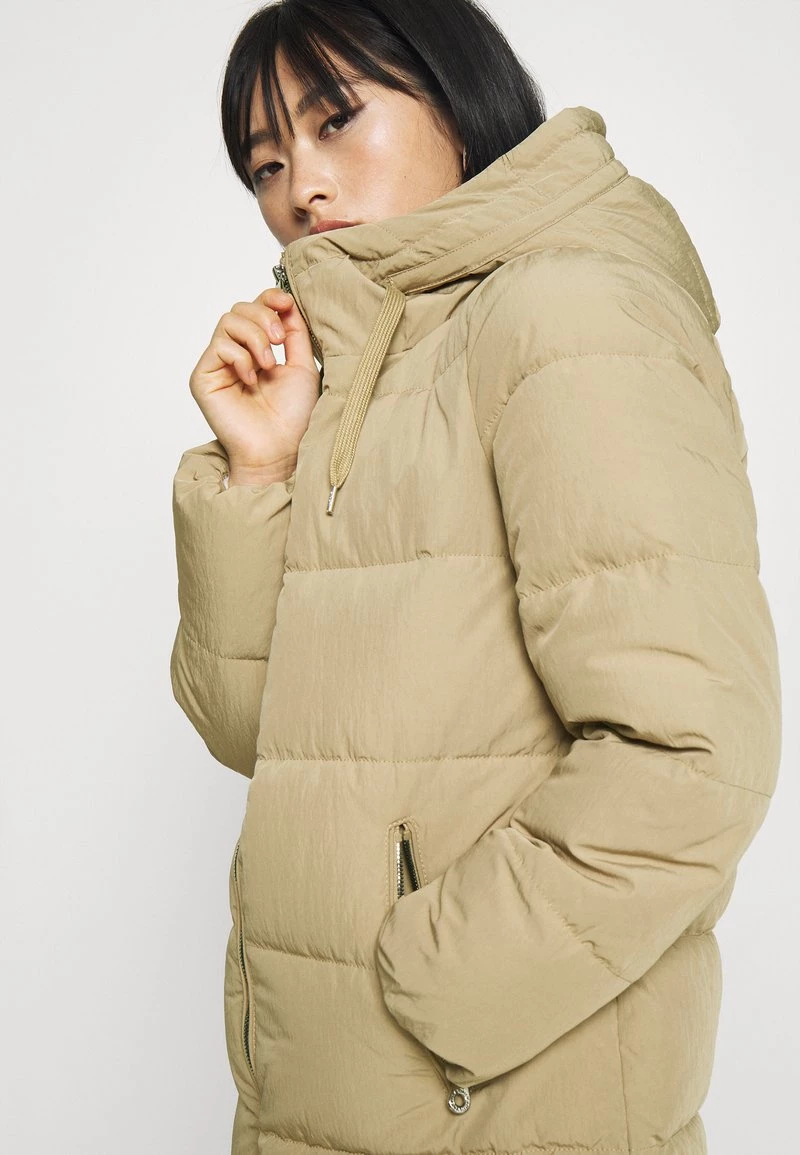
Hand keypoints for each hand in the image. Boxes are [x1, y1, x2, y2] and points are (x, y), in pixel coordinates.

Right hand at [189, 287, 320, 480]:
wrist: (281, 449)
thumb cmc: (293, 417)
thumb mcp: (303, 366)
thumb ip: (295, 332)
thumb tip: (287, 301)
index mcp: (258, 350)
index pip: (255, 308)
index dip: (269, 298)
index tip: (286, 302)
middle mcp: (235, 355)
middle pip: (239, 309)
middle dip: (263, 317)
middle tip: (279, 341)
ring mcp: (217, 366)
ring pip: (228, 322)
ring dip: (254, 337)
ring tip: (268, 364)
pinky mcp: (203, 378)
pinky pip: (219, 347)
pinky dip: (240, 358)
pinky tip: (251, 380)